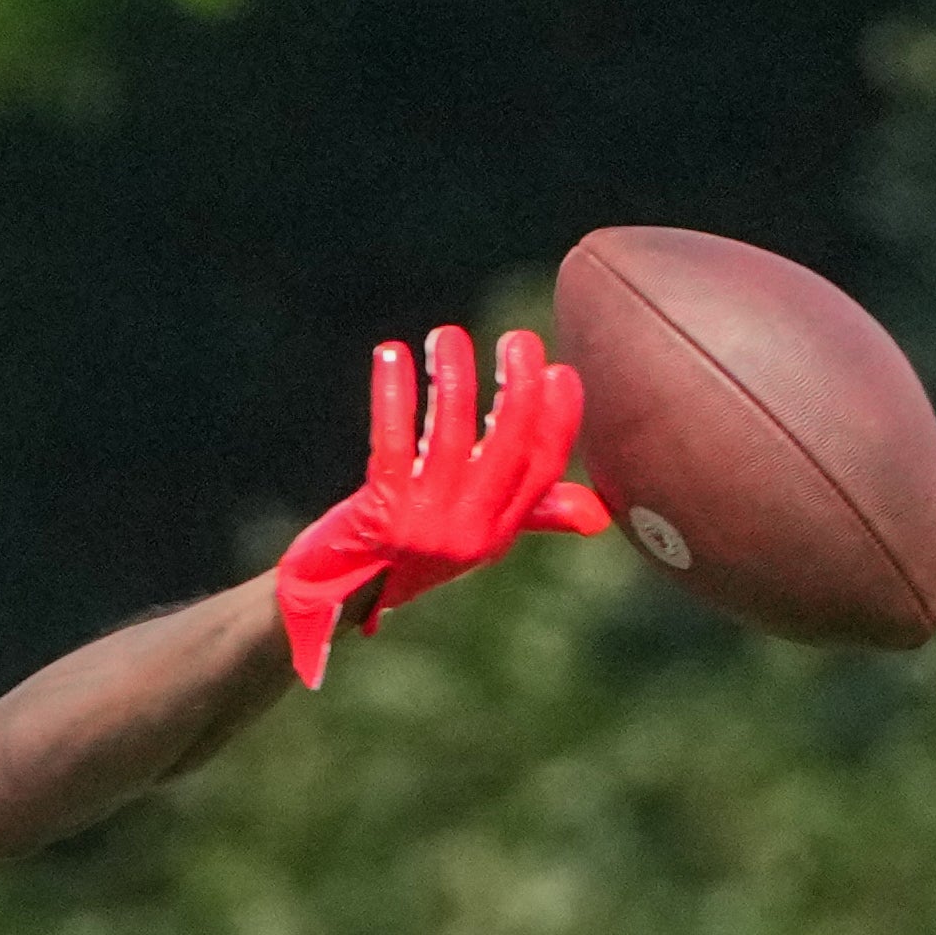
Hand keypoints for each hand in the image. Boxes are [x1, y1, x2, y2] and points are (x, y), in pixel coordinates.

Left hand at [275, 324, 610, 686]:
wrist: (336, 597)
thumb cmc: (407, 558)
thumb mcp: (474, 540)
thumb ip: (531, 515)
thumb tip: (599, 515)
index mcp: (497, 531)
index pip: (544, 466)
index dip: (560, 417)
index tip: (560, 370)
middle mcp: (468, 529)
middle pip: (508, 445)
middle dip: (518, 386)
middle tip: (518, 340)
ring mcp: (423, 522)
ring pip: (449, 433)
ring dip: (451, 377)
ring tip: (447, 336)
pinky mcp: (379, 509)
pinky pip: (392, 438)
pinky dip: (393, 392)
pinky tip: (391, 353)